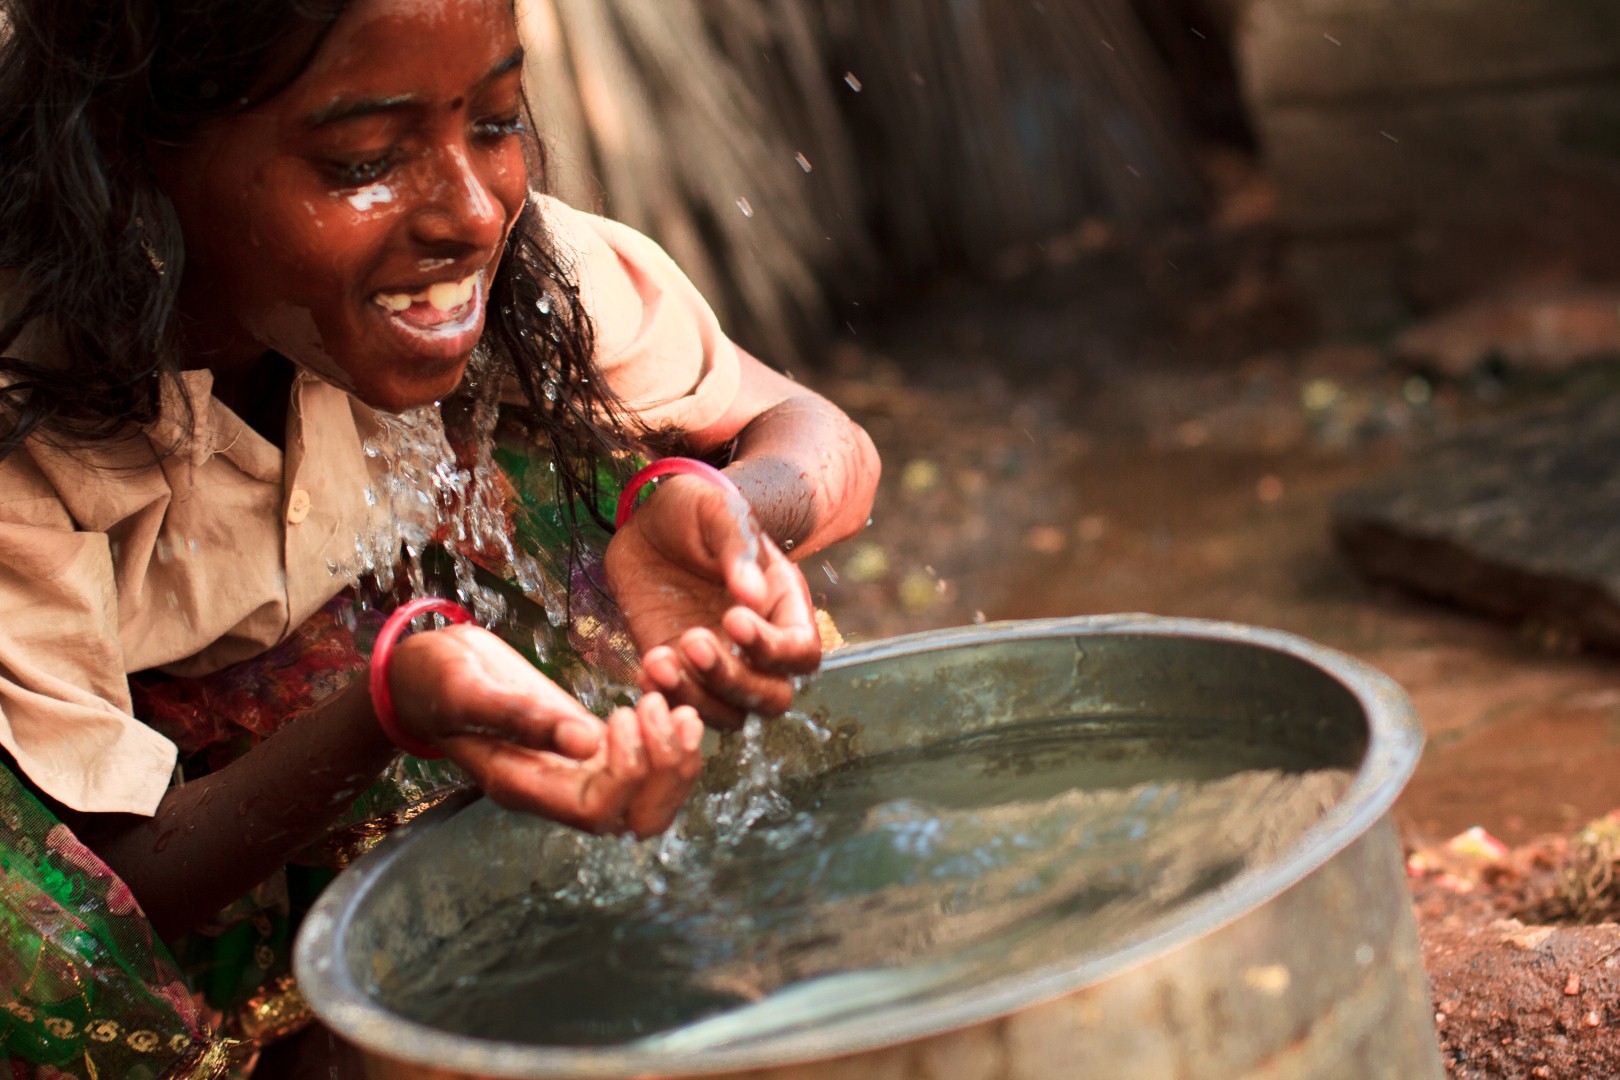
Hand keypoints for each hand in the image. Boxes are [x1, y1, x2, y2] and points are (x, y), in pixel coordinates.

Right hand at [387, 625, 703, 836]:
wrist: (428, 672)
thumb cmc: (436, 680)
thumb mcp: (468, 690)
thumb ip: (523, 717)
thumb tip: (588, 741)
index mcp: (523, 787)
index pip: (597, 812)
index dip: (627, 772)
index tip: (620, 715)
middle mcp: (556, 791)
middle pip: (635, 819)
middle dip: (665, 771)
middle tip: (659, 709)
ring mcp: (576, 773)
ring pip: (649, 800)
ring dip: (676, 760)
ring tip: (677, 709)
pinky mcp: (588, 748)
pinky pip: (646, 767)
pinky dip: (670, 744)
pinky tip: (670, 703)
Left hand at [604, 474, 820, 727]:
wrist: (655, 522)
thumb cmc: (700, 511)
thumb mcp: (721, 513)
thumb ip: (739, 549)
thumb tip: (752, 596)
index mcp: (784, 608)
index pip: (801, 653)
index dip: (772, 649)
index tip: (733, 618)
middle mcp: (759, 648)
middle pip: (771, 698)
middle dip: (732, 681)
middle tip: (691, 640)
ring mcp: (720, 665)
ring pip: (728, 716)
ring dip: (694, 698)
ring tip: (659, 660)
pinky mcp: (679, 672)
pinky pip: (682, 706)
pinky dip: (666, 699)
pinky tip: (647, 669)